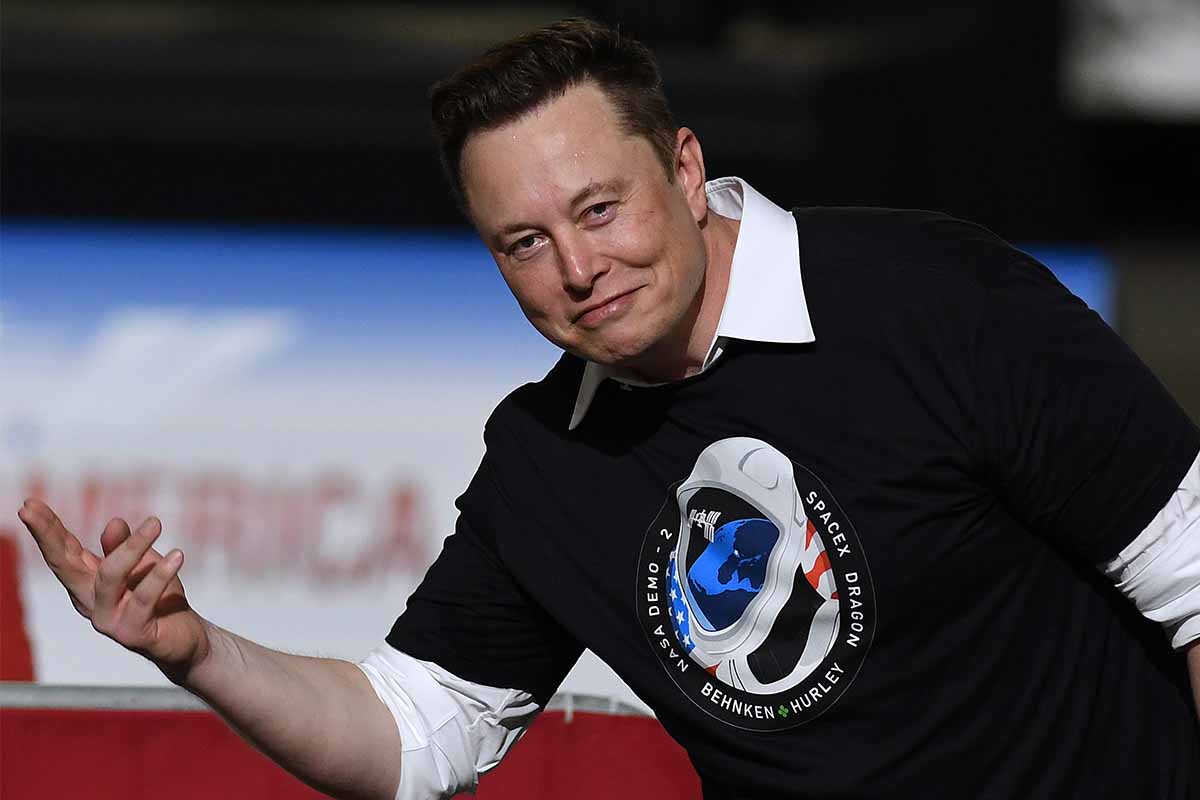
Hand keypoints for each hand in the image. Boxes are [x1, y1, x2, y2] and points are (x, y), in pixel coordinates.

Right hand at [17, 498, 209, 683]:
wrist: (185, 637)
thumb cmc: (159, 598)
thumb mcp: (142, 564)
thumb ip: (124, 547)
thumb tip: (114, 523)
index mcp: (88, 582)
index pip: (63, 552)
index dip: (46, 529)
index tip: (28, 504)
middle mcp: (90, 601)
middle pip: (64, 565)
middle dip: (47, 536)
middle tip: (29, 508)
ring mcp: (108, 619)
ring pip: (110, 577)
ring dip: (132, 547)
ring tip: (156, 523)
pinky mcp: (132, 633)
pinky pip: (144, 599)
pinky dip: (160, 575)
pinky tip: (177, 556)